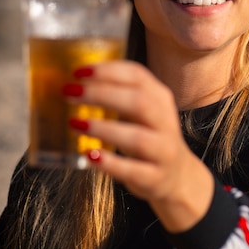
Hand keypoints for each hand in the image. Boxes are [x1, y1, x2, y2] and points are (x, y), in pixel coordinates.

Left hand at [64, 61, 214, 232]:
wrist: (178, 176)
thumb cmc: (149, 136)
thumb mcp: (141, 111)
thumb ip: (117, 95)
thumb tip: (74, 84)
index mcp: (160, 97)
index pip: (137, 75)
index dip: (107, 71)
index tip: (78, 72)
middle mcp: (165, 121)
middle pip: (138, 101)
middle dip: (102, 94)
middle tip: (70, 93)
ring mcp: (163, 150)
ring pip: (137, 137)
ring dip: (104, 128)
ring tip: (75, 123)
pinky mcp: (155, 177)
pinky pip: (132, 170)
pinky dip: (110, 162)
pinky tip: (89, 155)